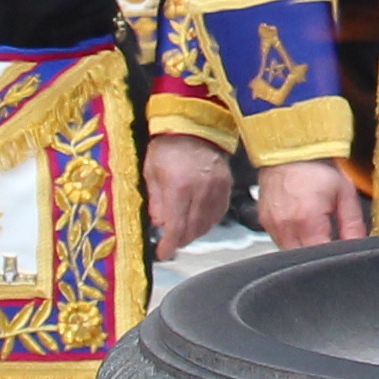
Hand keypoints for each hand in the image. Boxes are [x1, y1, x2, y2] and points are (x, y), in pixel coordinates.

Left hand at [145, 134, 236, 253]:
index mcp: (179, 188)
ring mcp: (217, 189)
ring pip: (208, 223)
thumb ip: (156, 200)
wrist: (194, 124)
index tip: (163, 253)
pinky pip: (219, 212)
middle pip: (193, 229)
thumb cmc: (168, 146)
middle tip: (170, 241)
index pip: (176, 227)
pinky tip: (199, 220)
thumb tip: (160, 223)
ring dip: (194, 232)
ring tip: (183, 231)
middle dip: (180, 240)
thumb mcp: (151, 171)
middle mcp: (201, 191)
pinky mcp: (226, 185)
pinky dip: (208, 221)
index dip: (169, 245)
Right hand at [259, 158, 368, 246]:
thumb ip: (353, 225)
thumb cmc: (316, 167)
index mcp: (307, 219)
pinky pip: (279, 241)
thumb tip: (357, 246)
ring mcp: (272, 225)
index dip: (332, 256)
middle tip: (328, 236)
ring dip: (304, 247)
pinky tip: (300, 223)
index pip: (321, 256)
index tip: (340, 250)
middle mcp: (285, 225)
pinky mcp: (263, 222)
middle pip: (304, 259)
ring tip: (314, 226)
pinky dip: (292, 238)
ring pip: (290, 252)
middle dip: (318, 254)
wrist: (289, 149)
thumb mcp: (344, 194)